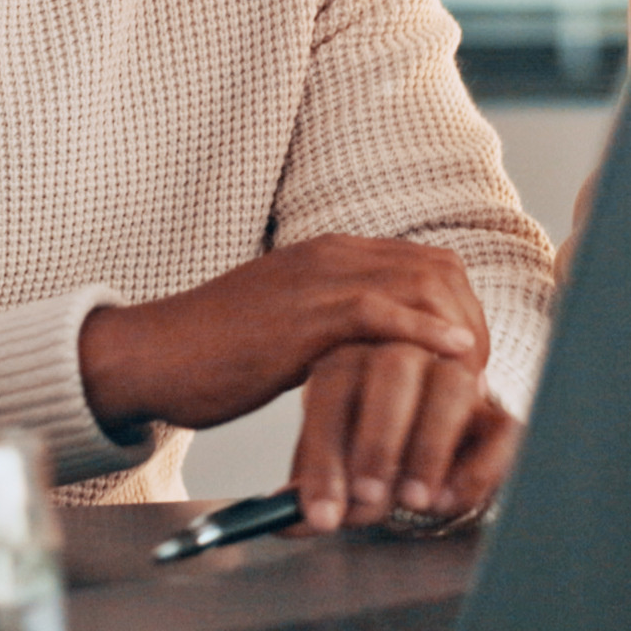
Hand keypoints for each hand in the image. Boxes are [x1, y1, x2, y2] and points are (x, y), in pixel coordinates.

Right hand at [75, 235, 486, 438]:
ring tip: (473, 376)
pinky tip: (455, 358)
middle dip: (472, 318)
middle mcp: (328, 254)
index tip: (469, 357)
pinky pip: (380, 312)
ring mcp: (315, 279)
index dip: (459, 307)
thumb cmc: (209, 353)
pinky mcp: (300, 315)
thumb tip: (368, 356)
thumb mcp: (285, 327)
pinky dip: (427, 333)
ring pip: (418, 283)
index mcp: (326, 254)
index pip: (423, 262)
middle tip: (481, 373)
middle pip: (436, 268)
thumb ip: (329, 327)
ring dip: (458, 331)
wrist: (148, 355)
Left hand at [293, 341, 520, 536]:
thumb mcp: (334, 468)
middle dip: (378, 439)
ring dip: (429, 448)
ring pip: (452, 388)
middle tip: (368, 498)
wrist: (430, 454)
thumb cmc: (371, 451)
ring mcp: (457, 380)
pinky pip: (499, 430)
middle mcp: (405, 357)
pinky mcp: (497, 416)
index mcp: (351, 360)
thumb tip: (288, 521)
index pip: (333, 389)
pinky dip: (475, 470)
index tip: (322, 509)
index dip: (325, 451)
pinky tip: (447, 502)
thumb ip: (314, 492)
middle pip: (394, 370)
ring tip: (412, 501)